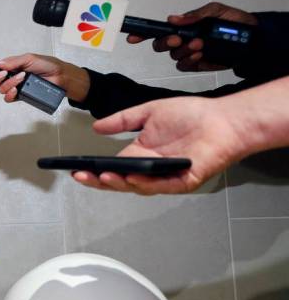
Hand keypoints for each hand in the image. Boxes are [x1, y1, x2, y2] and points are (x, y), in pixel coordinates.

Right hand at [0, 54, 90, 101]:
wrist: (62, 78)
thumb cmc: (48, 66)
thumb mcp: (30, 58)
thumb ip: (13, 61)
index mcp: (11, 66)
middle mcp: (11, 77)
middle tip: (3, 75)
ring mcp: (15, 88)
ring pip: (1, 90)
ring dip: (8, 84)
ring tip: (21, 79)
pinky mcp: (21, 96)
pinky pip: (9, 98)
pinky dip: (10, 94)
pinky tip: (17, 90)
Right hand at [71, 96, 246, 193]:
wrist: (223, 119)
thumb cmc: (191, 115)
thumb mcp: (149, 112)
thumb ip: (123, 120)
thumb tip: (96, 127)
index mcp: (140, 154)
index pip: (112, 167)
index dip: (94, 169)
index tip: (76, 168)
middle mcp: (150, 169)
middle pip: (119, 181)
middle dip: (99, 180)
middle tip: (82, 176)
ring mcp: (166, 177)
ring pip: (138, 187)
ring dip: (119, 183)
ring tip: (104, 176)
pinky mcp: (183, 180)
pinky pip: (162, 186)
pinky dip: (146, 184)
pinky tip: (132, 179)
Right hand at [126, 2, 256, 71]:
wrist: (254, 40)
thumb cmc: (235, 22)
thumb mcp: (216, 11)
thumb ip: (196, 15)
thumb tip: (174, 19)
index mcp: (183, 27)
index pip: (158, 30)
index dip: (142, 34)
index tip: (133, 36)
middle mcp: (182, 41)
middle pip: (160, 46)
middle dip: (165, 43)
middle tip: (177, 39)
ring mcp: (189, 54)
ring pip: (174, 56)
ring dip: (184, 50)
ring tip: (200, 44)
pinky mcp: (197, 65)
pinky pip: (185, 66)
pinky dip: (191, 60)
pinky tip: (201, 54)